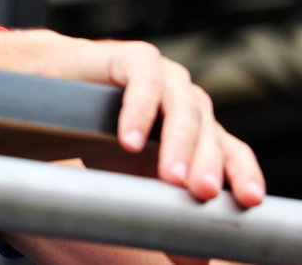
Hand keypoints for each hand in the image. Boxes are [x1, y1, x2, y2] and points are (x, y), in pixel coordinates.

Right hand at [22, 32, 265, 207]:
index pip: (233, 151)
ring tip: (170, 177)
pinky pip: (145, 82)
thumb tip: (193, 259)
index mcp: (198, 130)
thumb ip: (160, 212)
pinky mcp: (133, 57)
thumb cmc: (97, 132)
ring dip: (179, 144)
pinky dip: (140, 112)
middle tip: (200, 194)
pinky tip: (129, 140)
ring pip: (184, 108)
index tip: (249, 201)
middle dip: (207, 165)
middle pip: (209, 133)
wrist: (51, 85)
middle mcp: (189, 101)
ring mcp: (165, 76)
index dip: (243, 174)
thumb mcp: (129, 180)